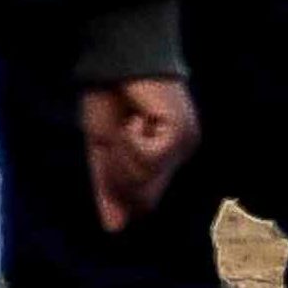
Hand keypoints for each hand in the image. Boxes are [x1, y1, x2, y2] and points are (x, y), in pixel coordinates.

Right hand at [80, 77, 199, 230]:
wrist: (115, 58)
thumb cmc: (109, 97)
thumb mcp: (103, 149)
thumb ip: (109, 187)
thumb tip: (114, 229)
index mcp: (163, 158)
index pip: (142, 202)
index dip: (118, 190)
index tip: (109, 154)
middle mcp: (179, 153)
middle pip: (142, 198)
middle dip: (117, 171)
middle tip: (117, 133)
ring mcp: (183, 144)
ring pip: (143, 180)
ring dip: (123, 153)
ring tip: (127, 121)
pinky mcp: (179, 132)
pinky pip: (148, 160)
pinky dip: (132, 141)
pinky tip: (136, 116)